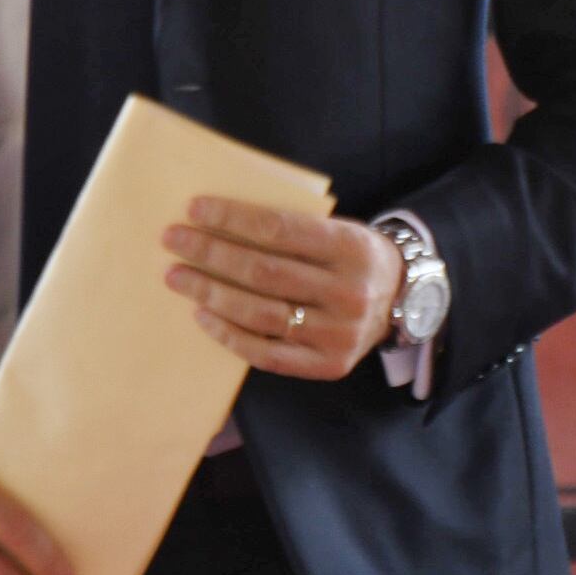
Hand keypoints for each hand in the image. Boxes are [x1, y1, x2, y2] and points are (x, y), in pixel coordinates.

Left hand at [162, 195, 403, 380]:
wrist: (402, 300)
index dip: (233, 218)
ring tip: (178, 276)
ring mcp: (340, 333)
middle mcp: (349, 292)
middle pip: (264, 272)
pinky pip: (267, 354)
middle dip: (211, 253)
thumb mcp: (340, 231)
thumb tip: (219, 221)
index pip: (281, 229)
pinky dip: (229, 335)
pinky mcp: (329, 365)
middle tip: (173, 241)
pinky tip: (203, 316)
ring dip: (210, 293)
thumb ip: (294, 230)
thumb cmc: (353, 258)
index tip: (194, 209)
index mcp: (352, 247)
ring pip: (261, 314)